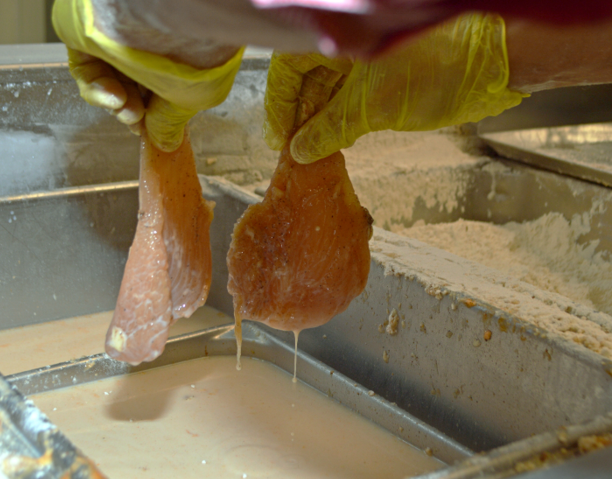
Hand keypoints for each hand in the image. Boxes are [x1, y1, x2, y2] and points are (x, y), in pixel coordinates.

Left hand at [52, 0, 243, 150]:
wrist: (170, 18)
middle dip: (133, 110)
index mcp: (175, 54)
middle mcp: (144, 42)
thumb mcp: (187, 100)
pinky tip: (114, 98)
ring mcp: (114, 36)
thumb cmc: (191, 56)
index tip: (149, 130)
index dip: (151, 112)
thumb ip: (169, 122)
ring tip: (128, 111)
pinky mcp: (86, 33)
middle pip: (130, 83)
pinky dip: (97, 88)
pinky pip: (85, 67)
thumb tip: (166, 143)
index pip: (155, 86)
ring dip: (116, 103)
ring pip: (107, 79)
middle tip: (137, 122)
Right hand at [268, 13, 525, 163]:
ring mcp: (364, 58)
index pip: (289, 65)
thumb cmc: (440, 68)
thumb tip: (299, 151)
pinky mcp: (381, 75)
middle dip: (296, 115)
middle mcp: (347, 42)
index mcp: (339, 35)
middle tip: (291, 150)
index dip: (280, 103)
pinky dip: (337, 119)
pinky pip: (346, 96)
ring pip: (324, 88)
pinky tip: (332, 139)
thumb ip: (331, 127)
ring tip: (309, 151)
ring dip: (315, 120)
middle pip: (303, 77)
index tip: (278, 139)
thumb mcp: (374, 105)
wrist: (493, 62)